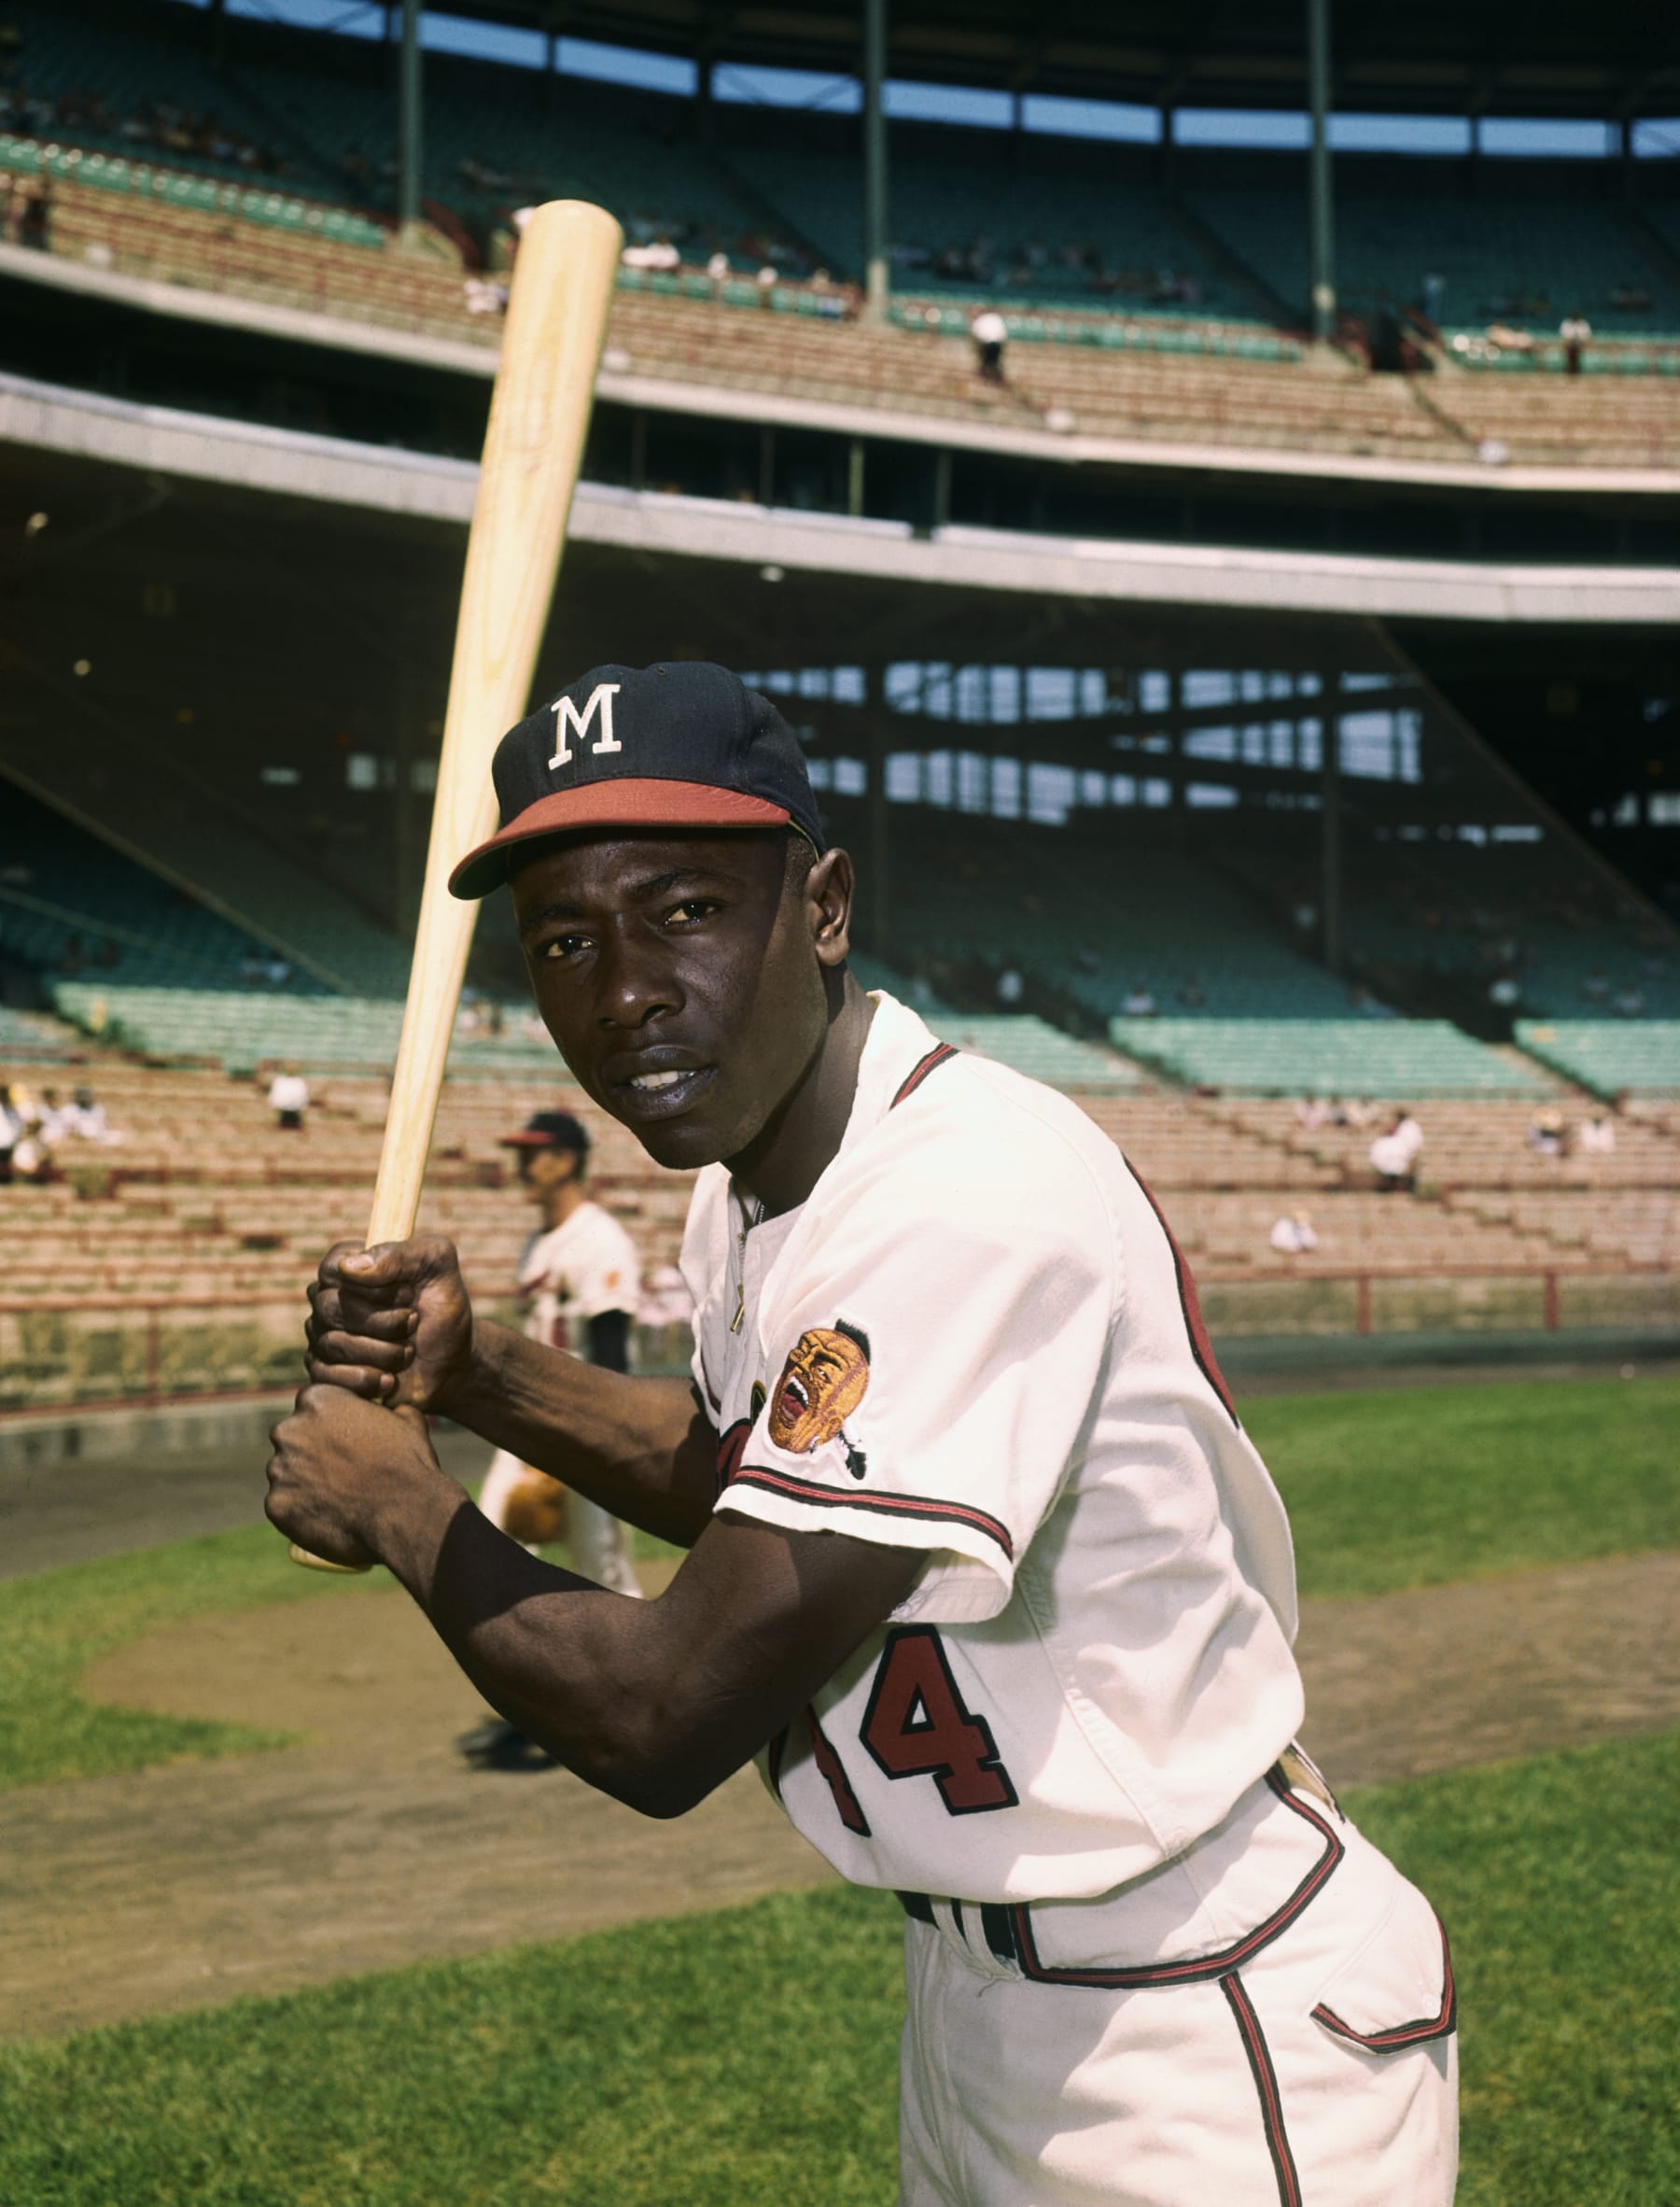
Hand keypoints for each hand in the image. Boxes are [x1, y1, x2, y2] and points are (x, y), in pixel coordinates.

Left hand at [265, 1384, 438, 1569]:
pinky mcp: (276, 1506)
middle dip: (311, 1451)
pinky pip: (285, 1505)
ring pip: (287, 1473)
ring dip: (305, 1481)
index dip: (331, 1423)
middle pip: (293, 1438)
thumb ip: (385, 1408)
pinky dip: (302, 1511)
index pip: (312, 1406)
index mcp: (317, 1400)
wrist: (403, 1513)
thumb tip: (385, 1410)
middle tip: (341, 1470)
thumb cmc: (408, 1463)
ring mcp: (279, 1470)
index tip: (347, 1439)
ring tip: (339, 1497)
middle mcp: (289, 1430)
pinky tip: (330, 1516)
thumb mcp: (407, 1419)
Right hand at [305, 1235, 473, 1411]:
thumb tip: (349, 1267)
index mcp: (349, 1268)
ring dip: (382, 1352)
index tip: (408, 1294)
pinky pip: (325, 1376)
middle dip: (384, 1321)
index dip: (374, 1286)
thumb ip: (401, 1254)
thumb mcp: (437, 1267)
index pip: (334, 1268)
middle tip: (414, 1323)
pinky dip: (365, 1379)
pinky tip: (390, 1379)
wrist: (453, 1364)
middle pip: (330, 1307)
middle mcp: (328, 1300)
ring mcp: (323, 1336)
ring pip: (332, 1344)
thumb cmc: (443, 1309)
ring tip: (408, 1353)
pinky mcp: (326, 1372)